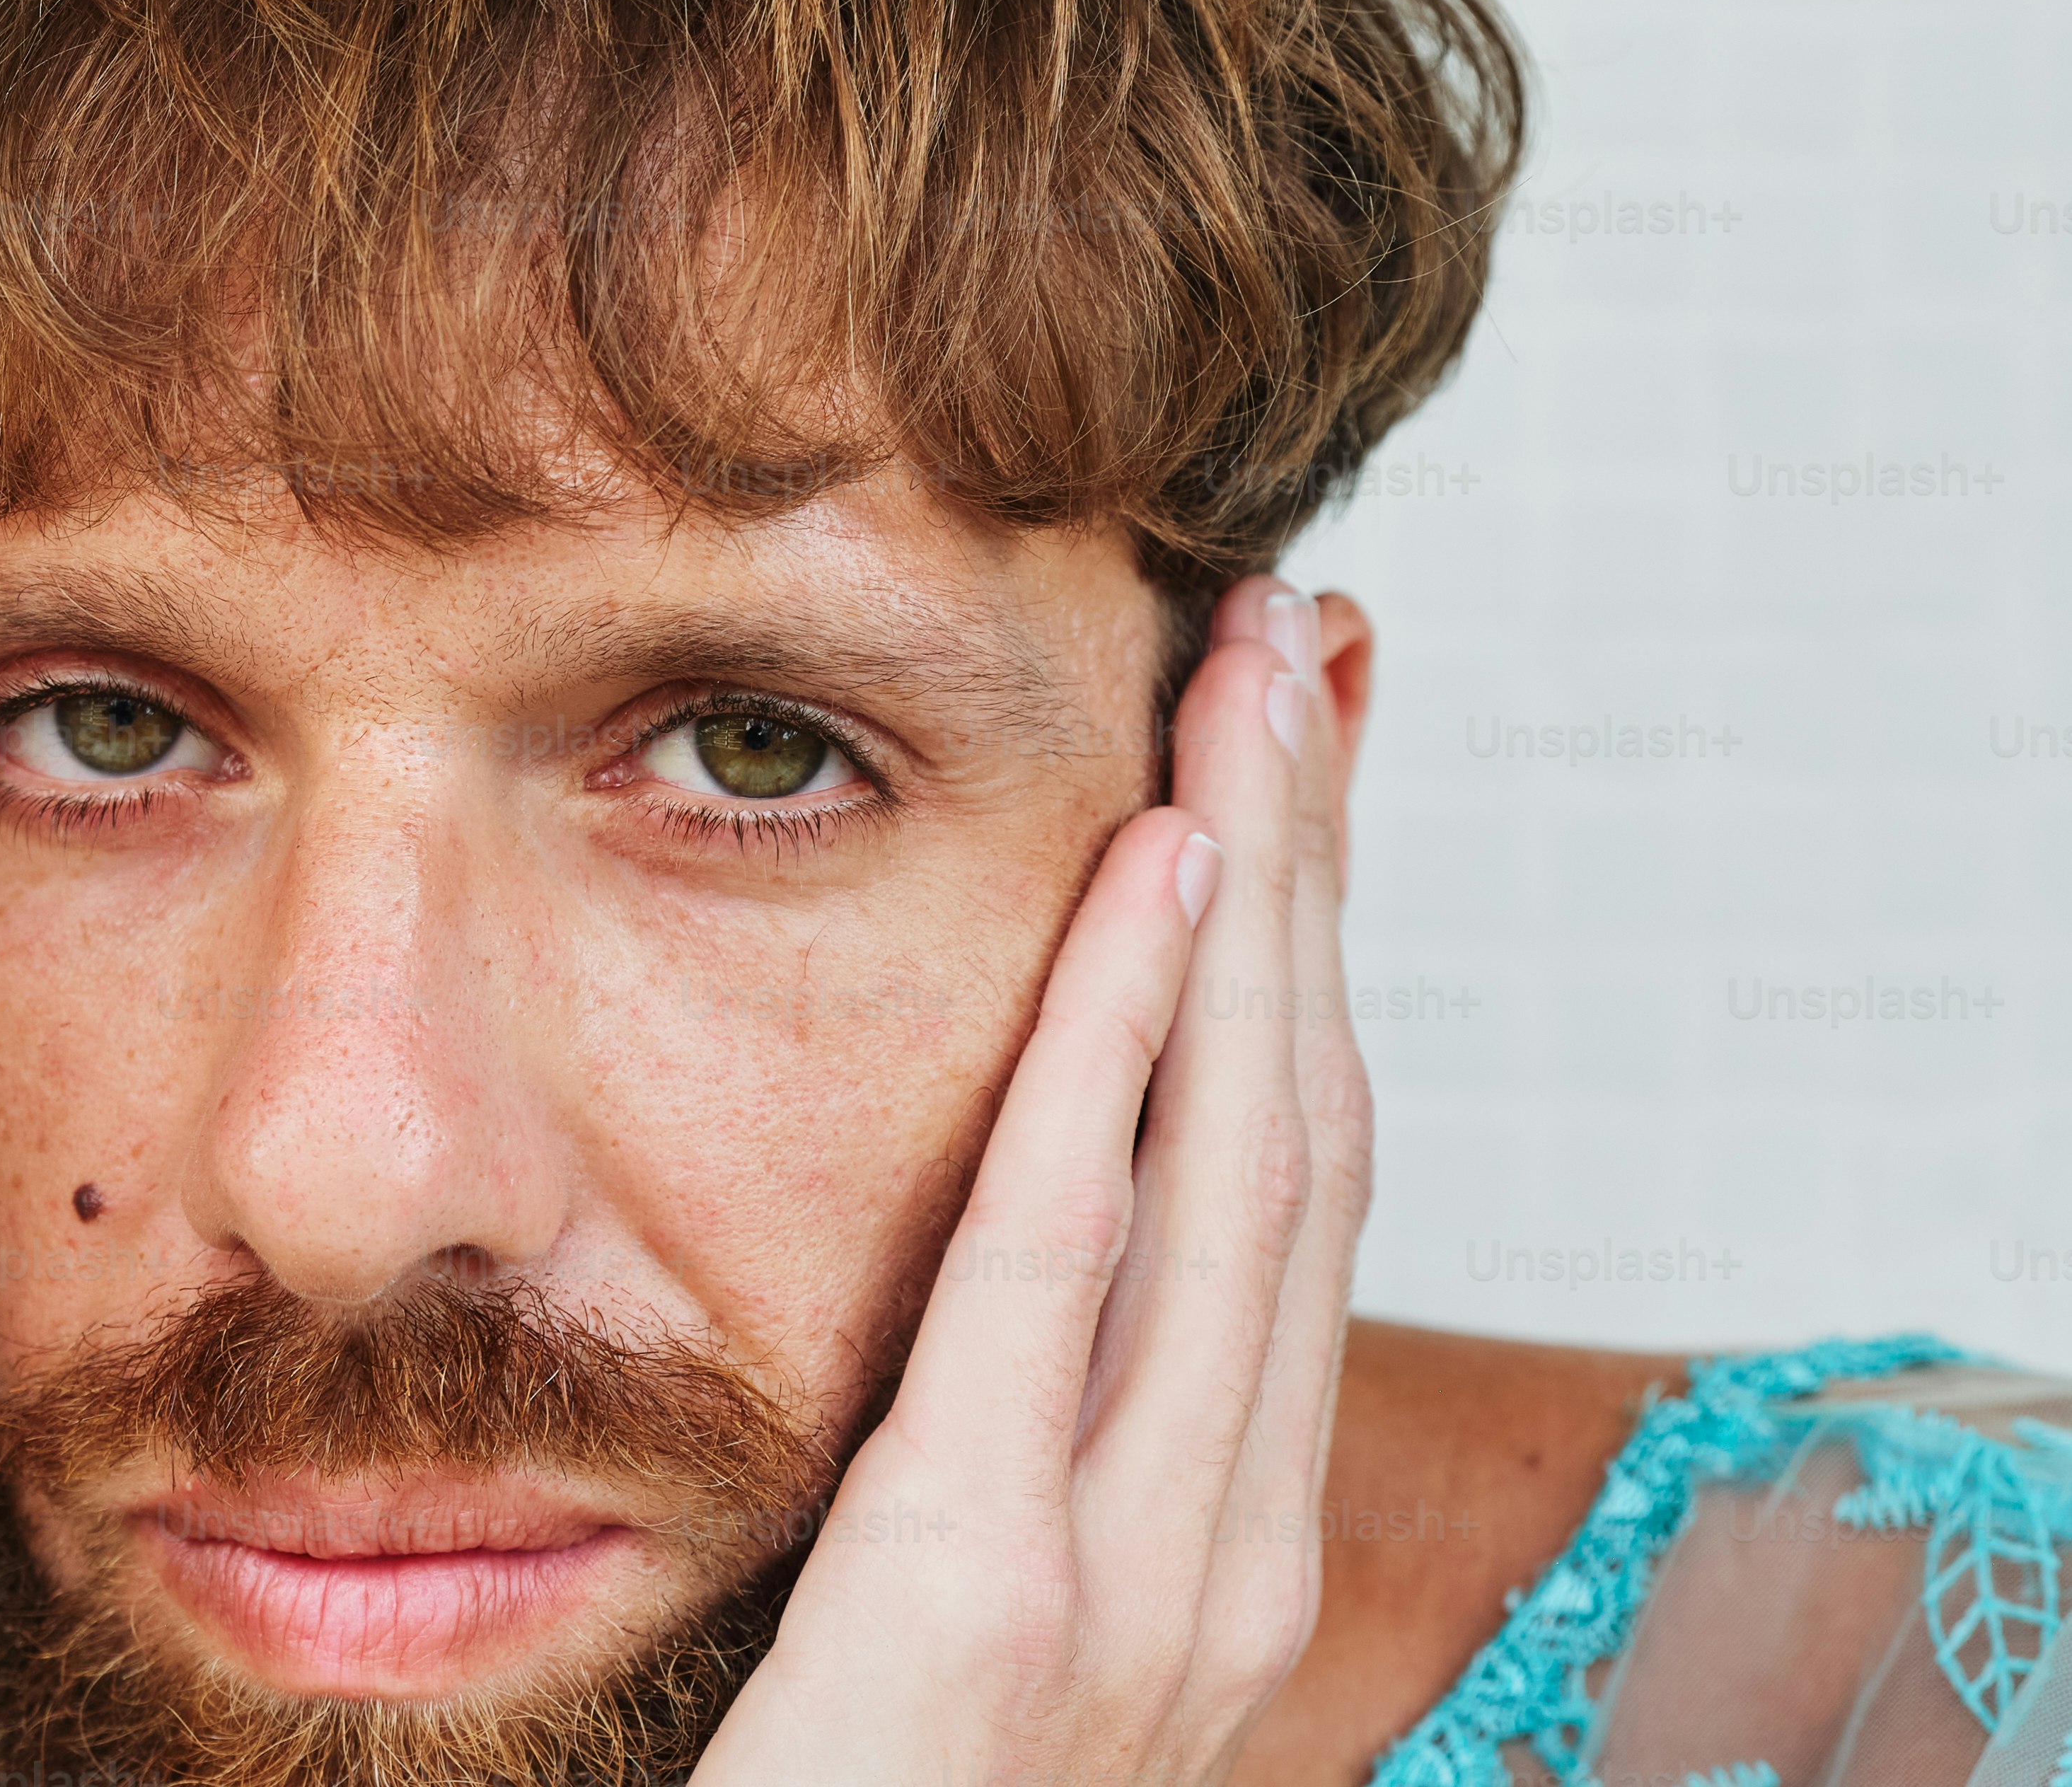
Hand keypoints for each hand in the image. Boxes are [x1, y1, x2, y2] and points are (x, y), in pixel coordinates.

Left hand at [691, 576, 1375, 1786]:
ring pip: (1238, 1163)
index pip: (1284, 1194)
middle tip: (1300, 632)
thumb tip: (981, 1268)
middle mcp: (1209, 1557)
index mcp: (1195, 1552)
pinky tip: (1155, 881)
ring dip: (1257, 895)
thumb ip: (982, 1453)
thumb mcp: (937, 1620)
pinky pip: (1066, 1267)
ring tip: (1254, 674)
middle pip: (1297, 1134)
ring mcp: (1130, 1589)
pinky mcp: (986, 1600)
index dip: (1307, 961)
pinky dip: (1125, 1058)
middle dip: (1314, 868)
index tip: (1292, 754)